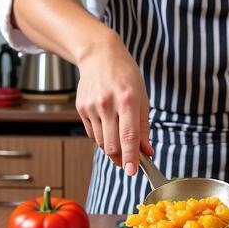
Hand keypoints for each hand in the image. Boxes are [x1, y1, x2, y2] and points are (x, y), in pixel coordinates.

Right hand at [75, 34, 151, 176]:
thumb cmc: (125, 75)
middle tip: (129, 162)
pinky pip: (92, 134)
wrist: (100, 55)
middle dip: (122, 159)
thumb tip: (147, 151)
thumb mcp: (142, 97)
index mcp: (128, 99)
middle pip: (112, 145)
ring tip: (120, 139)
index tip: (133, 172)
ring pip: (101, 143)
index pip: (129, 136)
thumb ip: (144, 127)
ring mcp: (92, 106)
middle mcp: (108, 104)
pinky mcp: (81, 108)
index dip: (131, 157)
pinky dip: (102, 137)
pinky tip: (107, 125)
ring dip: (112, 149)